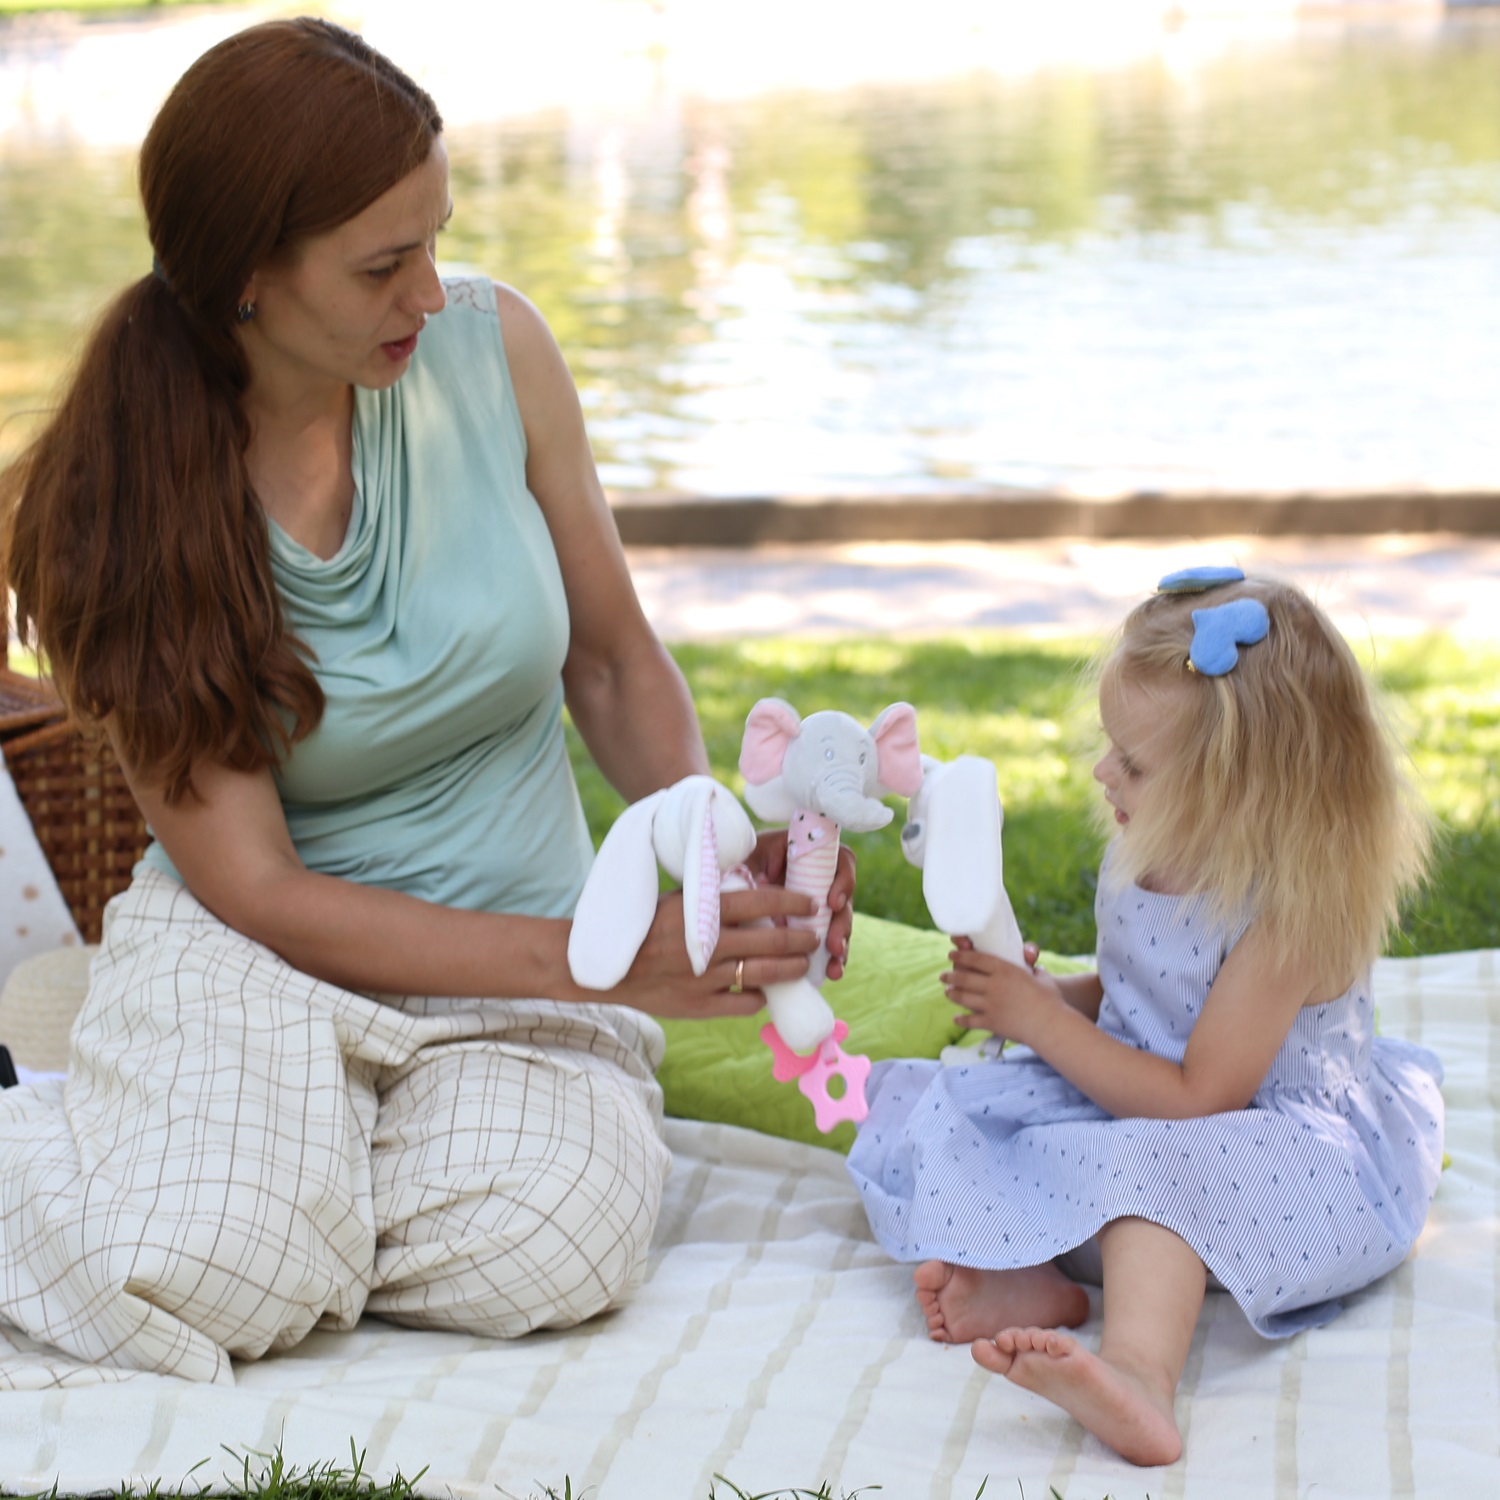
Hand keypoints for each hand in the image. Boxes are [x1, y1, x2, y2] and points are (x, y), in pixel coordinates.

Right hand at [606, 883, 819, 1019]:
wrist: (610, 970)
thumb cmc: (644, 927)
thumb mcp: (675, 901)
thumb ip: (711, 897)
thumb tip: (752, 885)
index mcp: (701, 913)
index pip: (760, 901)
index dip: (791, 901)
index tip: (810, 902)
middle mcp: (708, 945)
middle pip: (770, 941)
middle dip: (800, 938)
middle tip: (815, 936)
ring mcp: (705, 979)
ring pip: (763, 974)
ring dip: (790, 969)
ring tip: (804, 965)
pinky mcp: (699, 1006)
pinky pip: (742, 1004)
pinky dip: (759, 997)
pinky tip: (767, 992)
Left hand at [744, 828, 857, 979]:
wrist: (725, 887)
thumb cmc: (737, 864)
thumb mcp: (746, 858)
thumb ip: (758, 864)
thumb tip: (761, 885)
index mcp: (809, 855)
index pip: (840, 862)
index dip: (842, 882)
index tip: (832, 902)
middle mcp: (819, 880)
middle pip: (843, 899)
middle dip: (841, 925)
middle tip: (833, 944)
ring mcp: (817, 906)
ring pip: (839, 924)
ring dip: (840, 945)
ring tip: (834, 967)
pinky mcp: (811, 928)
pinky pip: (827, 944)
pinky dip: (830, 959)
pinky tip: (830, 973)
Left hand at [943, 941, 1065, 1047]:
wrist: (1051, 1025)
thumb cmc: (1051, 1000)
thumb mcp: (1041, 978)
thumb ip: (1033, 971)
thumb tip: (1035, 968)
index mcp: (1005, 970)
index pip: (975, 960)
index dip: (961, 956)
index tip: (952, 955)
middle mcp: (994, 985)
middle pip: (964, 977)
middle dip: (951, 975)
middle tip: (943, 975)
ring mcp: (990, 1004)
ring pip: (963, 997)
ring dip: (953, 994)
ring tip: (947, 992)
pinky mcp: (991, 1022)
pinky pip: (970, 1020)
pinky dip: (961, 1019)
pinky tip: (956, 1018)